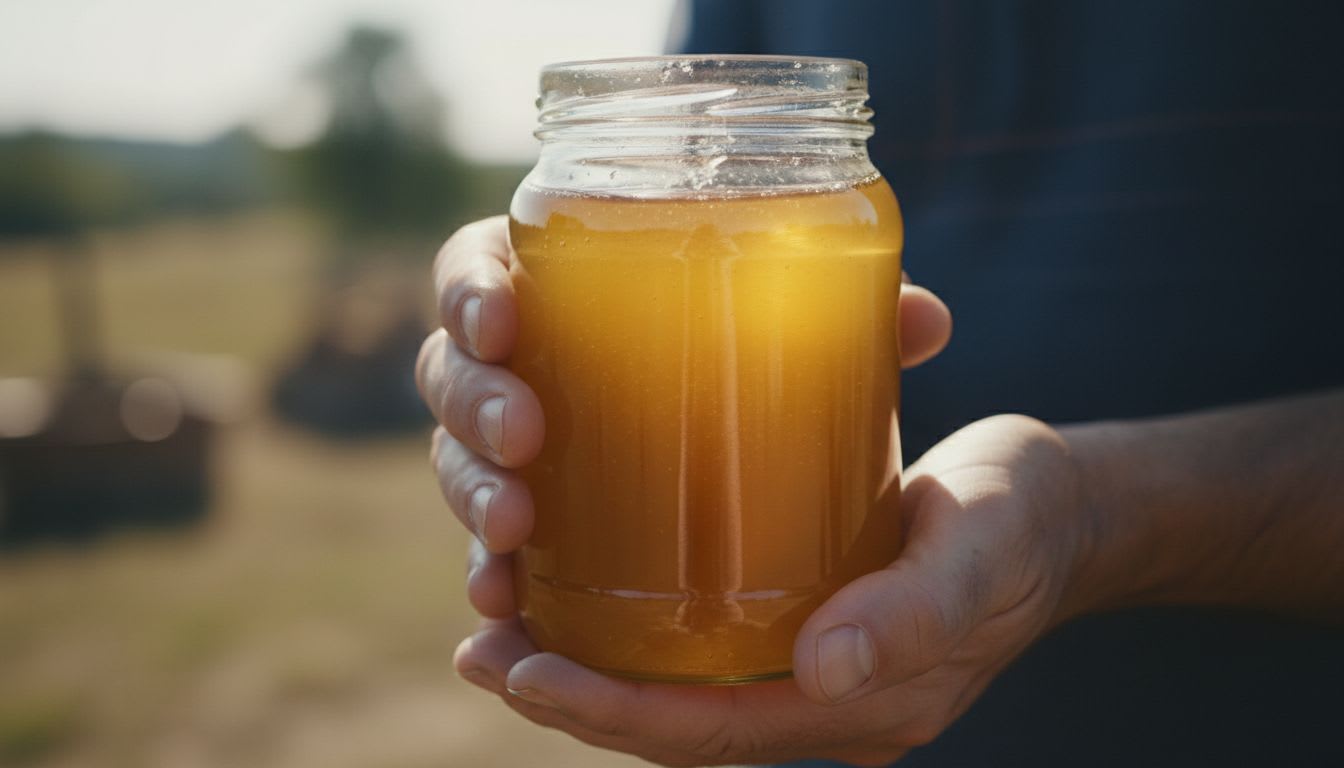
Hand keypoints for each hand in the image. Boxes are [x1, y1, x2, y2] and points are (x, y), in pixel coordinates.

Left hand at [424, 217, 1104, 765]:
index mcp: (862, 705)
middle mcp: (826, 701)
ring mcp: (817, 669)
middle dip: (573, 698)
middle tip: (481, 647)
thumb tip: (822, 667)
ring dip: (591, 671)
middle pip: (678, 723)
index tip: (519, 670)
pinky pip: (708, 650)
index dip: (609, 713)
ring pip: (682, 691)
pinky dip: (637, 636)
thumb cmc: (1024, 518)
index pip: (711, 734)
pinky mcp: (810, 622)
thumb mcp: (980, 553)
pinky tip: (587, 588)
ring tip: (502, 626)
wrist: (1065, 508)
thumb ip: (914, 610)